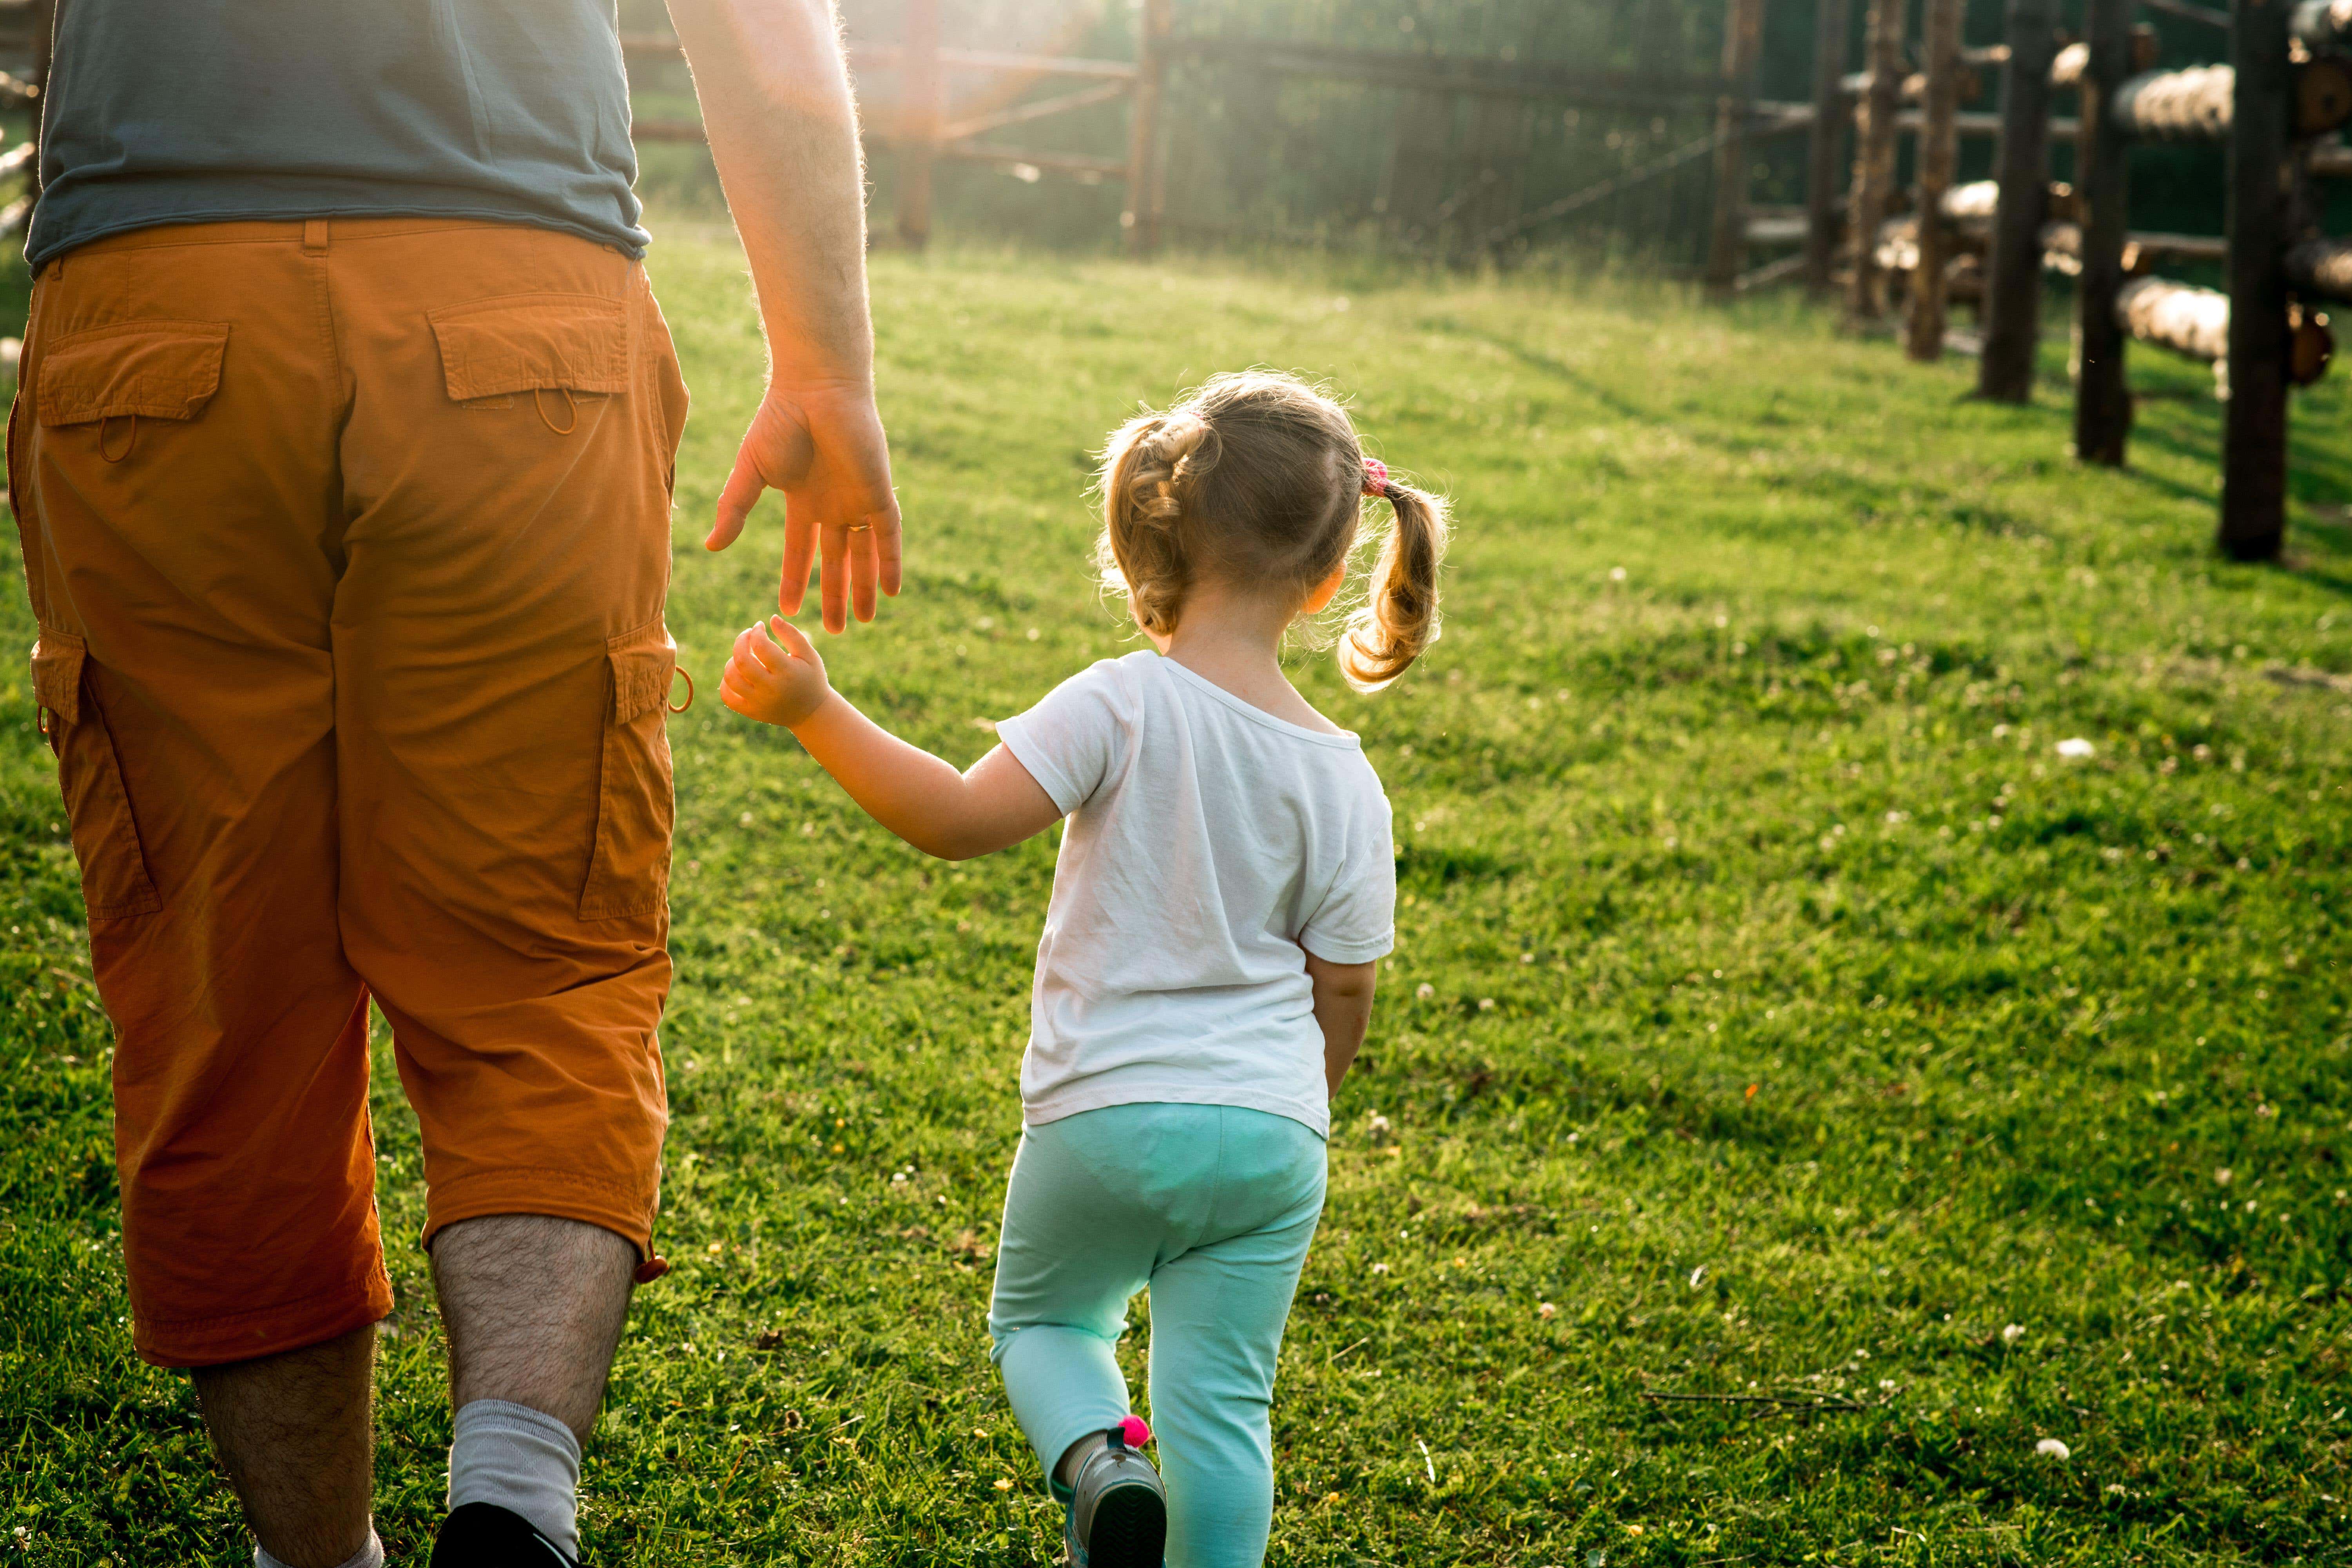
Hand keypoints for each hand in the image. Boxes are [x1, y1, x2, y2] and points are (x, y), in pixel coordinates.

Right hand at [704, 383, 902, 633]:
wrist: (814, 388)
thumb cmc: (779, 420)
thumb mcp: (751, 473)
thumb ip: (735, 510)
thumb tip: (712, 546)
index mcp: (803, 500)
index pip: (801, 550)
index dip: (796, 579)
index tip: (789, 610)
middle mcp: (833, 504)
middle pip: (836, 559)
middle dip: (835, 593)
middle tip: (835, 631)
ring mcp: (857, 498)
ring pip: (864, 553)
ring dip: (864, 586)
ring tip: (864, 620)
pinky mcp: (878, 490)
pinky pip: (889, 534)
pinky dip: (891, 561)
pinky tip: (892, 590)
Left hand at [720, 616, 832, 728]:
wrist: (813, 713)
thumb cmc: (811, 678)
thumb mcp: (809, 655)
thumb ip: (791, 634)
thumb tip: (771, 618)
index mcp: (787, 672)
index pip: (761, 646)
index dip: (756, 631)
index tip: (759, 626)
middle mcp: (771, 689)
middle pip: (742, 661)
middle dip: (740, 641)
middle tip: (747, 635)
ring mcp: (759, 703)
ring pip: (731, 678)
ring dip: (733, 661)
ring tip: (744, 656)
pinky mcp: (752, 712)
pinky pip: (727, 697)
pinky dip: (727, 682)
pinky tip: (738, 673)